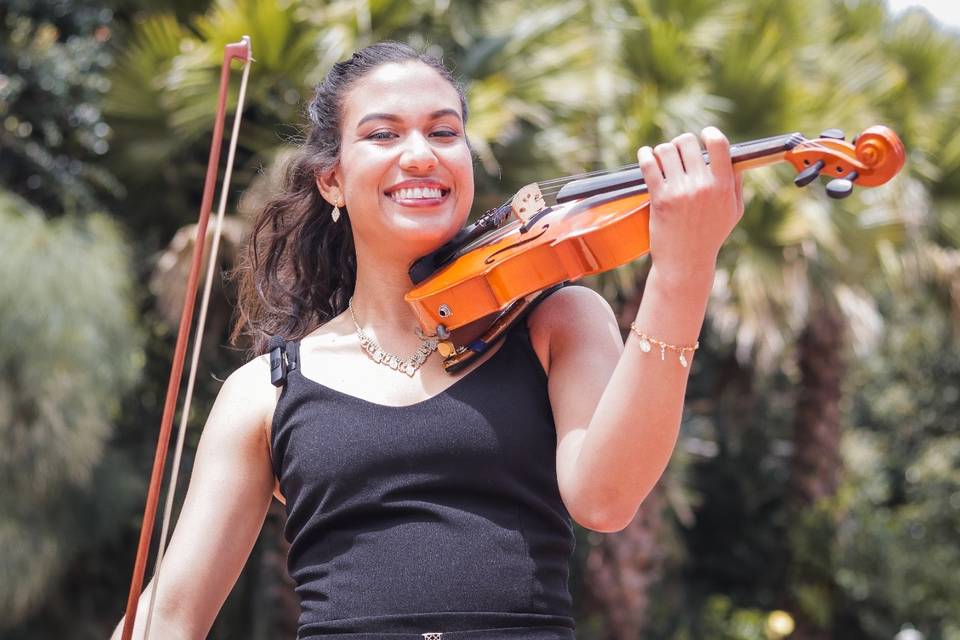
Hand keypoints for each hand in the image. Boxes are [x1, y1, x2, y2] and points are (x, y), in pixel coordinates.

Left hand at [636, 127, 743, 283]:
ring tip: (662, 158)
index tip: (703, 136)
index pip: (719, 144)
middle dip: (681, 143)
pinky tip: (645, 155)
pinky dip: (645, 155)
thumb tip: (734, 158)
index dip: (709, 134)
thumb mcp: (734, 211)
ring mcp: (680, 192)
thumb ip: (736, 184)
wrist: (686, 263)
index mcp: (723, 186)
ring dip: (663, 150)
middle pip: (688, 142)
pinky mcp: (660, 199)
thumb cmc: (710, 236)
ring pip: (666, 150)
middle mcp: (703, 186)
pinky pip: (649, 165)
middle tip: (678, 151)